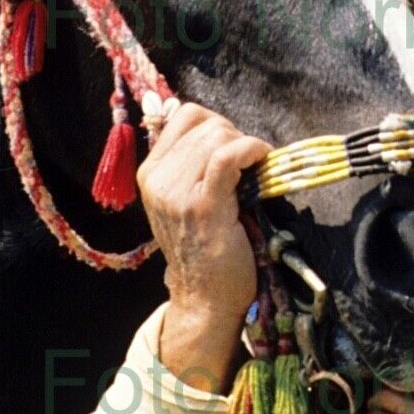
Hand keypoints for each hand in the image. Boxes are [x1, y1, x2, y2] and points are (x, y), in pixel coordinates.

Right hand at [136, 103, 270, 391]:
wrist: (206, 297)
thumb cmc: (206, 248)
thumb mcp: (185, 200)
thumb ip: (193, 165)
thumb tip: (224, 129)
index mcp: (150, 173)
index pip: (184, 116)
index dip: (217, 123)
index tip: (234, 144)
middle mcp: (157, 179)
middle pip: (205, 123)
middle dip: (235, 134)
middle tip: (250, 162)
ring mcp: (177, 192)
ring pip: (218, 135)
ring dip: (246, 144)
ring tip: (256, 167)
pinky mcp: (203, 205)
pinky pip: (228, 155)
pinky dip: (251, 149)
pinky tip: (263, 160)